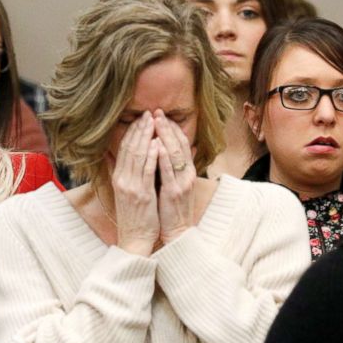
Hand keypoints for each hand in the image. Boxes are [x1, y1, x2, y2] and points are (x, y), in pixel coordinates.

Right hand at [111, 112, 160, 255]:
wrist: (134, 238)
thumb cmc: (133, 215)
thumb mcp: (124, 191)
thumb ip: (120, 172)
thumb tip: (113, 156)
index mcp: (118, 178)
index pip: (124, 149)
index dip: (132, 132)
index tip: (140, 118)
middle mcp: (122, 180)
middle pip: (130, 148)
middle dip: (140, 129)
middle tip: (148, 114)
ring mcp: (132, 187)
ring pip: (138, 156)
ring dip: (146, 137)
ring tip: (153, 122)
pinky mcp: (143, 195)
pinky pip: (147, 172)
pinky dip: (152, 156)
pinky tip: (156, 144)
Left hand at [154, 109, 196, 243]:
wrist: (177, 231)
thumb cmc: (172, 207)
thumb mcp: (175, 183)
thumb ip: (172, 166)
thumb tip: (167, 149)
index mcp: (186, 170)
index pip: (181, 142)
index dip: (171, 127)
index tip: (160, 114)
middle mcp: (186, 173)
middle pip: (179, 144)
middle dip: (167, 126)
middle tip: (156, 111)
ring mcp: (181, 182)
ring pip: (175, 154)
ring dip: (165, 136)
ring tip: (156, 121)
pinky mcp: (174, 191)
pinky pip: (168, 172)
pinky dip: (163, 157)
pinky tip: (158, 145)